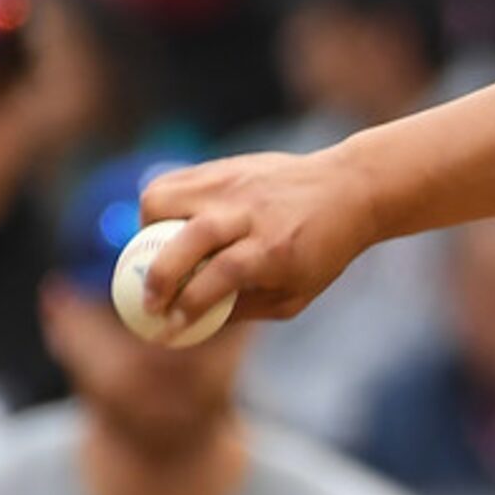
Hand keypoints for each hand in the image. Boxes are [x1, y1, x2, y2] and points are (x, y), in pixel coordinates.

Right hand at [137, 146, 380, 327]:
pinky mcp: (223, 166)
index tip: (168, 328)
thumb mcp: (296, 294)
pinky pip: (171, 182)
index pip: (221, 276)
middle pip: (190, 239)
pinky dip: (156, 207)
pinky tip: (164, 228)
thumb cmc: (322, 251)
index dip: (189, 305)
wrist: (349, 189)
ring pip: (164, 199)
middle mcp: (251, 212)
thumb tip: (190, 323)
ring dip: (145, 232)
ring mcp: (234, 184)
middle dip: (158, 277)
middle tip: (148, 303)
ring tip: (153, 255)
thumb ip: (244, 309)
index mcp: (276, 248)